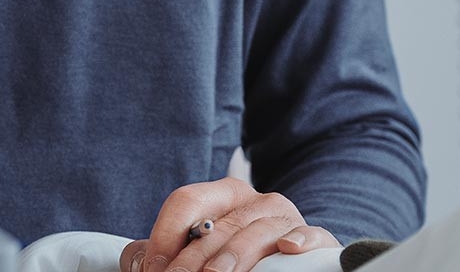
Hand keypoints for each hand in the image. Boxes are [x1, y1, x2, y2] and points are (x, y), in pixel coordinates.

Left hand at [119, 177, 338, 271]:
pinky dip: (299, 240)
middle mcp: (255, 201)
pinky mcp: (314, 238)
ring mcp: (285, 219)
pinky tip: (287, 248)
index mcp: (224, 196)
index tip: (153, 269)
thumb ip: (177, 249)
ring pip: (255, 233)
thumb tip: (144, 263)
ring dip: (231, 257)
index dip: (164, 236)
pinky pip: (308, 235)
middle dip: (190, 260)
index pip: (186, 202)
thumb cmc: (242, 256)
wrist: (288, 260)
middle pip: (216, 225)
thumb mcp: (208, 245)